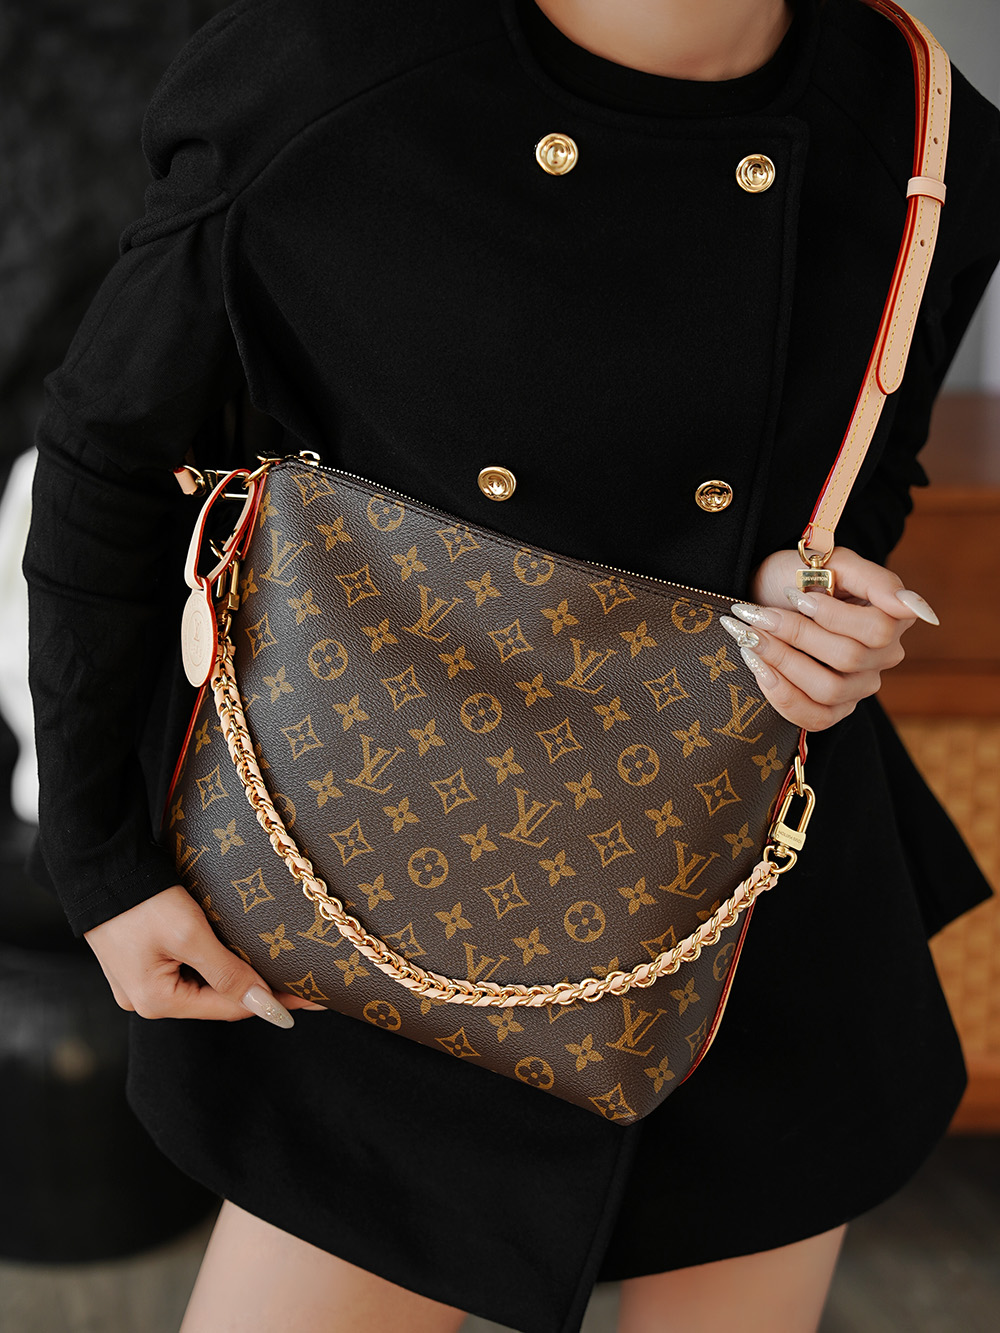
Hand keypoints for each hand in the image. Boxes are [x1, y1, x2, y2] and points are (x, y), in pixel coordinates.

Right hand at [84, 885, 323, 1025]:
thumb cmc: (143, 900)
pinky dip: (213, 964)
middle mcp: (145, 1001)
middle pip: (215, 999)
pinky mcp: (139, 964)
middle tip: (299, 981)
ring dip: (235, 976)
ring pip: (202, 985)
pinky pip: (187, 971)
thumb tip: (264, 1005)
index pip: (229, 1008)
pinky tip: (236, 955)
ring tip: (275, 968)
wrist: (99, 868)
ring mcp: (140, 984)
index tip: (308, 997)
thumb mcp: (190, 935)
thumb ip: (227, 973)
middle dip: (255, 990)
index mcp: (156, 1002)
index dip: (271, 1002)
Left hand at [719, 546, 937, 730]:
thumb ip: (875, 579)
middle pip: (848, 658)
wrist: (765, 595)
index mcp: (893, 618)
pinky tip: (759, 667)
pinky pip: (814, 717)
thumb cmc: (799, 576)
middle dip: (796, 635)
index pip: (878, 629)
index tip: (796, 596)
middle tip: (758, 616)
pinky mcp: (834, 710)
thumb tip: (912, 606)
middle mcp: (884, 657)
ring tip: (751, 639)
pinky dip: (780, 693)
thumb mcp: (833, 562)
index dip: (832, 616)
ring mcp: (860, 686)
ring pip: (829, 690)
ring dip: (782, 662)